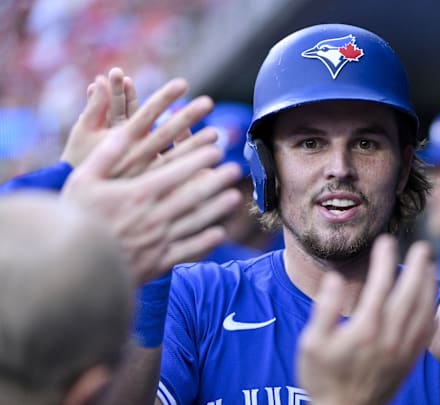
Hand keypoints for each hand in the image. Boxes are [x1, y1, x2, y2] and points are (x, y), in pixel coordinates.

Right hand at [61, 76, 241, 284]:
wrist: (73, 266)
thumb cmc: (76, 219)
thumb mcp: (83, 181)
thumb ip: (106, 156)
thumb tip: (124, 131)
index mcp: (138, 194)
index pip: (176, 172)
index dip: (198, 159)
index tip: (216, 149)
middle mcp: (154, 216)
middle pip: (193, 195)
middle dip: (217, 180)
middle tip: (236, 169)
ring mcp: (159, 241)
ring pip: (196, 221)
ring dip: (217, 208)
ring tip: (235, 196)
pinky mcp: (159, 263)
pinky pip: (188, 251)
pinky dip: (205, 242)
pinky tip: (219, 233)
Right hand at [298, 235, 436, 404]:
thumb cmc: (322, 379)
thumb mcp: (311, 344)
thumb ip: (324, 309)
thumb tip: (335, 279)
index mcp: (366, 329)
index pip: (381, 285)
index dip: (385, 260)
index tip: (387, 240)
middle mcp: (390, 337)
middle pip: (410, 293)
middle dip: (418, 267)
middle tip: (423, 246)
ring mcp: (403, 350)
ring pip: (423, 310)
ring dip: (429, 285)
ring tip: (430, 266)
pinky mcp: (410, 361)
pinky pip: (427, 331)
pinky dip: (432, 311)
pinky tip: (432, 300)